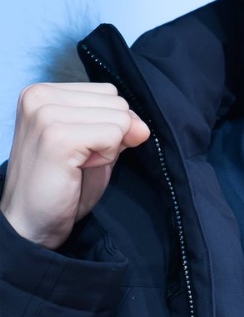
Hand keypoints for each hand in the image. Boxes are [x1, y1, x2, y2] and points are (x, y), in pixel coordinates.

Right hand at [0, 83, 149, 249]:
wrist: (29, 224)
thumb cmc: (60, 186)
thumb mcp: (95, 147)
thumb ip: (119, 127)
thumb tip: (142, 126)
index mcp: (43, 92)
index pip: (108, 93)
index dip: (108, 125)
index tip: (78, 148)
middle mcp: (39, 96)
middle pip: (117, 102)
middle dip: (110, 135)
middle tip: (77, 160)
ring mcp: (46, 114)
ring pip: (119, 118)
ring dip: (108, 148)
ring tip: (76, 164)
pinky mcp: (57, 137)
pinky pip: (114, 135)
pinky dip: (106, 158)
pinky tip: (78, 169)